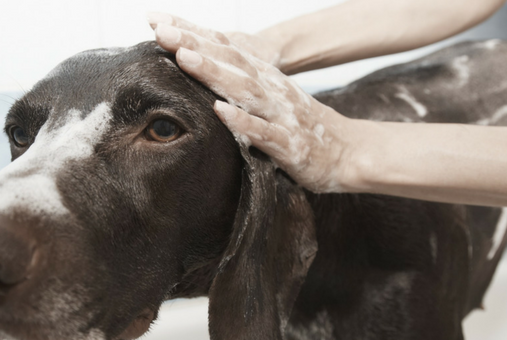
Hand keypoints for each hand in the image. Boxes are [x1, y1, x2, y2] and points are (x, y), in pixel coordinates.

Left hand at [148, 13, 364, 192]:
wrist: (349, 151)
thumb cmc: (301, 127)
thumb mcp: (268, 99)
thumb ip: (238, 85)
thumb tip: (200, 72)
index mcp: (262, 77)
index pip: (223, 48)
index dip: (191, 32)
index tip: (156, 21)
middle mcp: (270, 89)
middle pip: (229, 61)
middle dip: (195, 44)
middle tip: (162, 31)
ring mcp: (280, 115)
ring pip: (244, 90)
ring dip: (214, 73)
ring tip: (185, 58)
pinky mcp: (289, 144)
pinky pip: (263, 132)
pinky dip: (242, 121)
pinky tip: (220, 112)